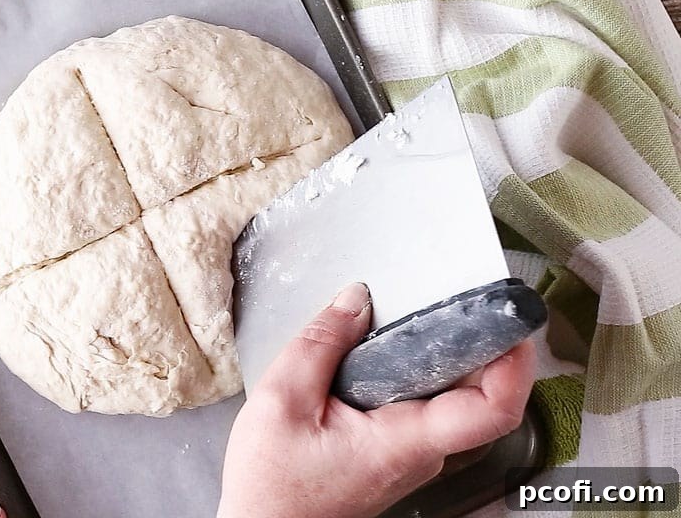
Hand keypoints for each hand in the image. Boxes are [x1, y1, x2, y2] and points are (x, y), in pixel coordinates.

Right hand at [217, 283, 535, 517]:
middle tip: (458, 298)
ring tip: (413, 316)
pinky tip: (381, 351)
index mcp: (404, 443)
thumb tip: (354, 299)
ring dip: (438, 356)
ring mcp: (409, 456)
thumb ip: (320, 344)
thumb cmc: (270, 487)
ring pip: (446, 398)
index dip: (514, 362)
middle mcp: (420, 454)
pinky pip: (419, 407)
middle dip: (472, 342)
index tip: (508, 321)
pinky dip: (411, 372)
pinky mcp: (393, 453)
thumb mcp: (280, 401)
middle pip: (476, 395)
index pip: (492, 410)